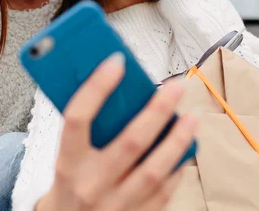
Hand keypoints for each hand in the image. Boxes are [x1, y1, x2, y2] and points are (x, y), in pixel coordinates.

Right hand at [35, 53, 197, 210]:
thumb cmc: (70, 185)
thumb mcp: (66, 157)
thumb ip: (87, 129)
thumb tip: (118, 88)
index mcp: (67, 164)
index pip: (78, 118)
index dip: (97, 87)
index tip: (117, 61)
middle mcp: (91, 186)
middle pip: (130, 142)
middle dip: (157, 110)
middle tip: (175, 86)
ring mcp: (115, 206)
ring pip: (155, 169)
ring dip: (178, 139)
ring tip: (191, 116)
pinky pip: (165, 192)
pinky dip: (177, 167)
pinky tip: (184, 149)